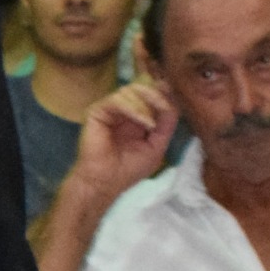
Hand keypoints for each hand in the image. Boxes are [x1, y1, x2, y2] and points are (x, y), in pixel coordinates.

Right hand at [65, 78, 183, 205]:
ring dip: (146, 105)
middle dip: (156, 96)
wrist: (105, 182)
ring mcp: (109, 109)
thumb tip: (170, 98)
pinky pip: (118, 100)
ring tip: (151, 125)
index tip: (172, 99)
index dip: (162, 93)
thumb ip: (166, 123)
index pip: (150, 93)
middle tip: (164, 107)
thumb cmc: (129, 169)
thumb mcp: (157, 146)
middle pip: (141, 87)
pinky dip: (134, 109)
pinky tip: (144, 123)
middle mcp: (122, 109)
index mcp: (135, 115)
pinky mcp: (97, 111)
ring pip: (131, 90)